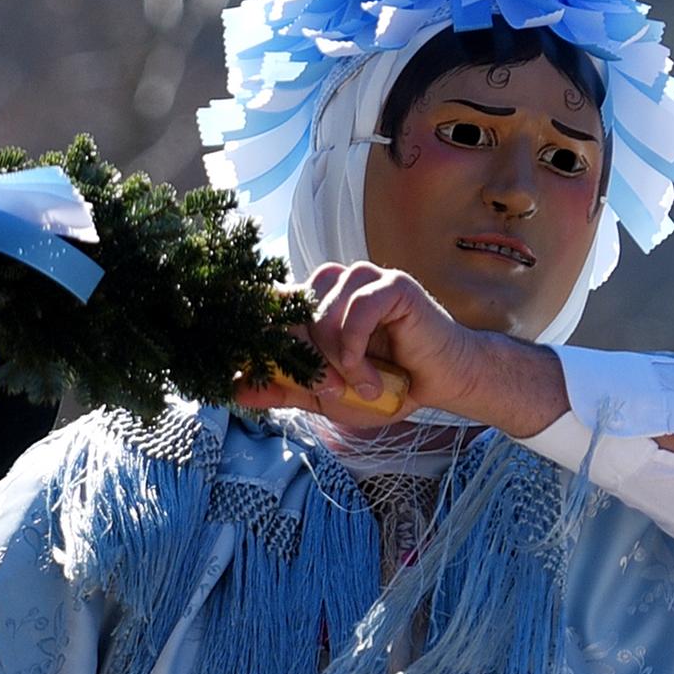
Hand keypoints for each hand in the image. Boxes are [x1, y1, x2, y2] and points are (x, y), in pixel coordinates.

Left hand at [234, 262, 557, 436]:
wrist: (440, 384)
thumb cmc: (385, 385)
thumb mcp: (323, 394)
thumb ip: (283, 388)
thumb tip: (233, 388)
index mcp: (314, 303)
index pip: (271, 306)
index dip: (259, 335)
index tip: (249, 365)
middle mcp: (334, 284)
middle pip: (292, 315)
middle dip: (304, 362)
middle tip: (330, 391)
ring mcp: (363, 279)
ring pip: (321, 315)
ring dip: (334, 360)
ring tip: (360, 385)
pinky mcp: (392, 284)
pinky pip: (355, 312)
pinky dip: (356, 351)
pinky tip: (370, 375)